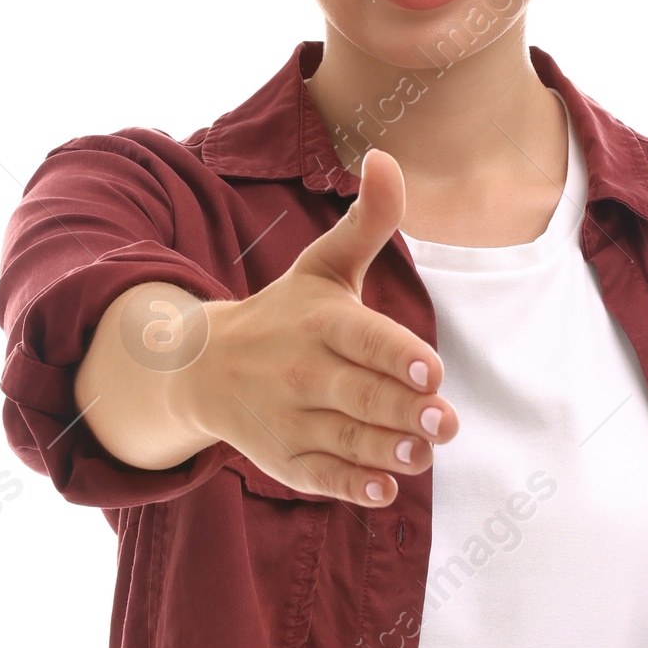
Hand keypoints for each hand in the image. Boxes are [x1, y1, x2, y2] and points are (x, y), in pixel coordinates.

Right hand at [180, 146, 458, 503]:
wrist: (201, 369)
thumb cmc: (284, 315)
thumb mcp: (323, 266)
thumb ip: (366, 222)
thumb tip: (386, 157)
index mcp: (320, 323)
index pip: (364, 339)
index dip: (396, 357)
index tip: (431, 372)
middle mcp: (303, 372)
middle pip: (362, 396)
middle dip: (405, 412)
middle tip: (447, 422)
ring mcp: (292, 420)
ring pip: (348, 440)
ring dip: (389, 451)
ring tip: (424, 454)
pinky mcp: (287, 460)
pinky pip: (323, 478)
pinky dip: (353, 487)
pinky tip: (385, 491)